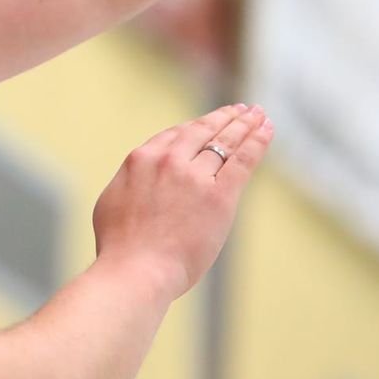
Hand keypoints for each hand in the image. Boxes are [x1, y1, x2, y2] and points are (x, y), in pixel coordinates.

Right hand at [91, 104, 272, 300]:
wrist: (135, 270)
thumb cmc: (119, 247)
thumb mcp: (111, 201)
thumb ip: (130, 182)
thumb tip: (139, 178)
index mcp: (140, 159)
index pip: (175, 135)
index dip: (196, 126)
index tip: (209, 122)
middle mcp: (168, 160)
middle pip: (202, 130)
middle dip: (224, 117)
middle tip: (241, 108)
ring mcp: (194, 176)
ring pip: (226, 141)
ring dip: (245, 124)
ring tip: (258, 113)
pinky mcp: (220, 195)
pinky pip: (243, 159)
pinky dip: (258, 141)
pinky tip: (267, 128)